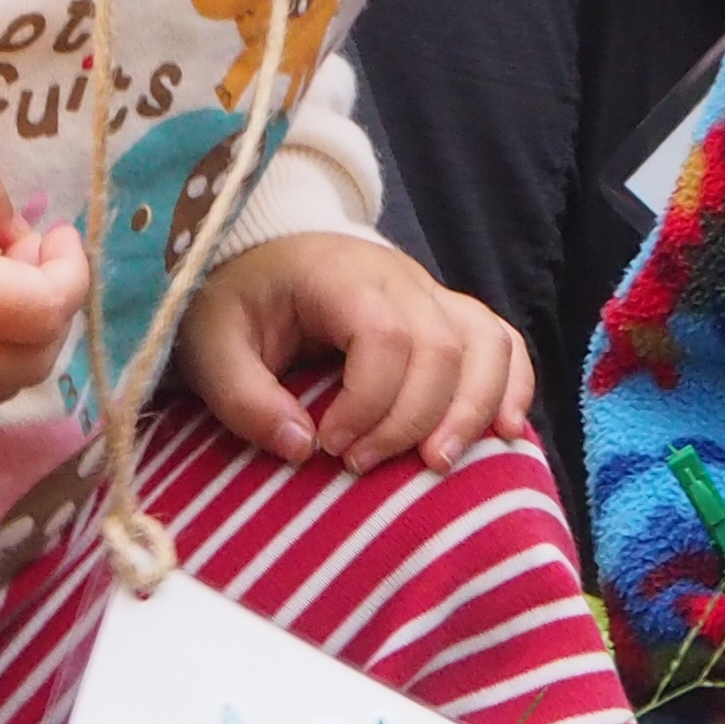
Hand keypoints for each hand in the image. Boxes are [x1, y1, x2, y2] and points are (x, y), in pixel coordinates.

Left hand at [177, 232, 534, 470]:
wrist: (262, 257)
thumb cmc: (237, 303)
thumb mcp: (211, 345)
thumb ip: (243, 398)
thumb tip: (302, 449)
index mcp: (339, 275)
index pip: (384, 337)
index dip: (366, 403)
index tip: (327, 444)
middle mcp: (400, 277)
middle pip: (440, 348)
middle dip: (412, 420)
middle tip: (363, 466)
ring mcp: (433, 293)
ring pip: (487, 345)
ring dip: (473, 410)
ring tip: (440, 462)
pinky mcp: (450, 314)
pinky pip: (504, 344)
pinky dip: (513, 387)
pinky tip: (506, 432)